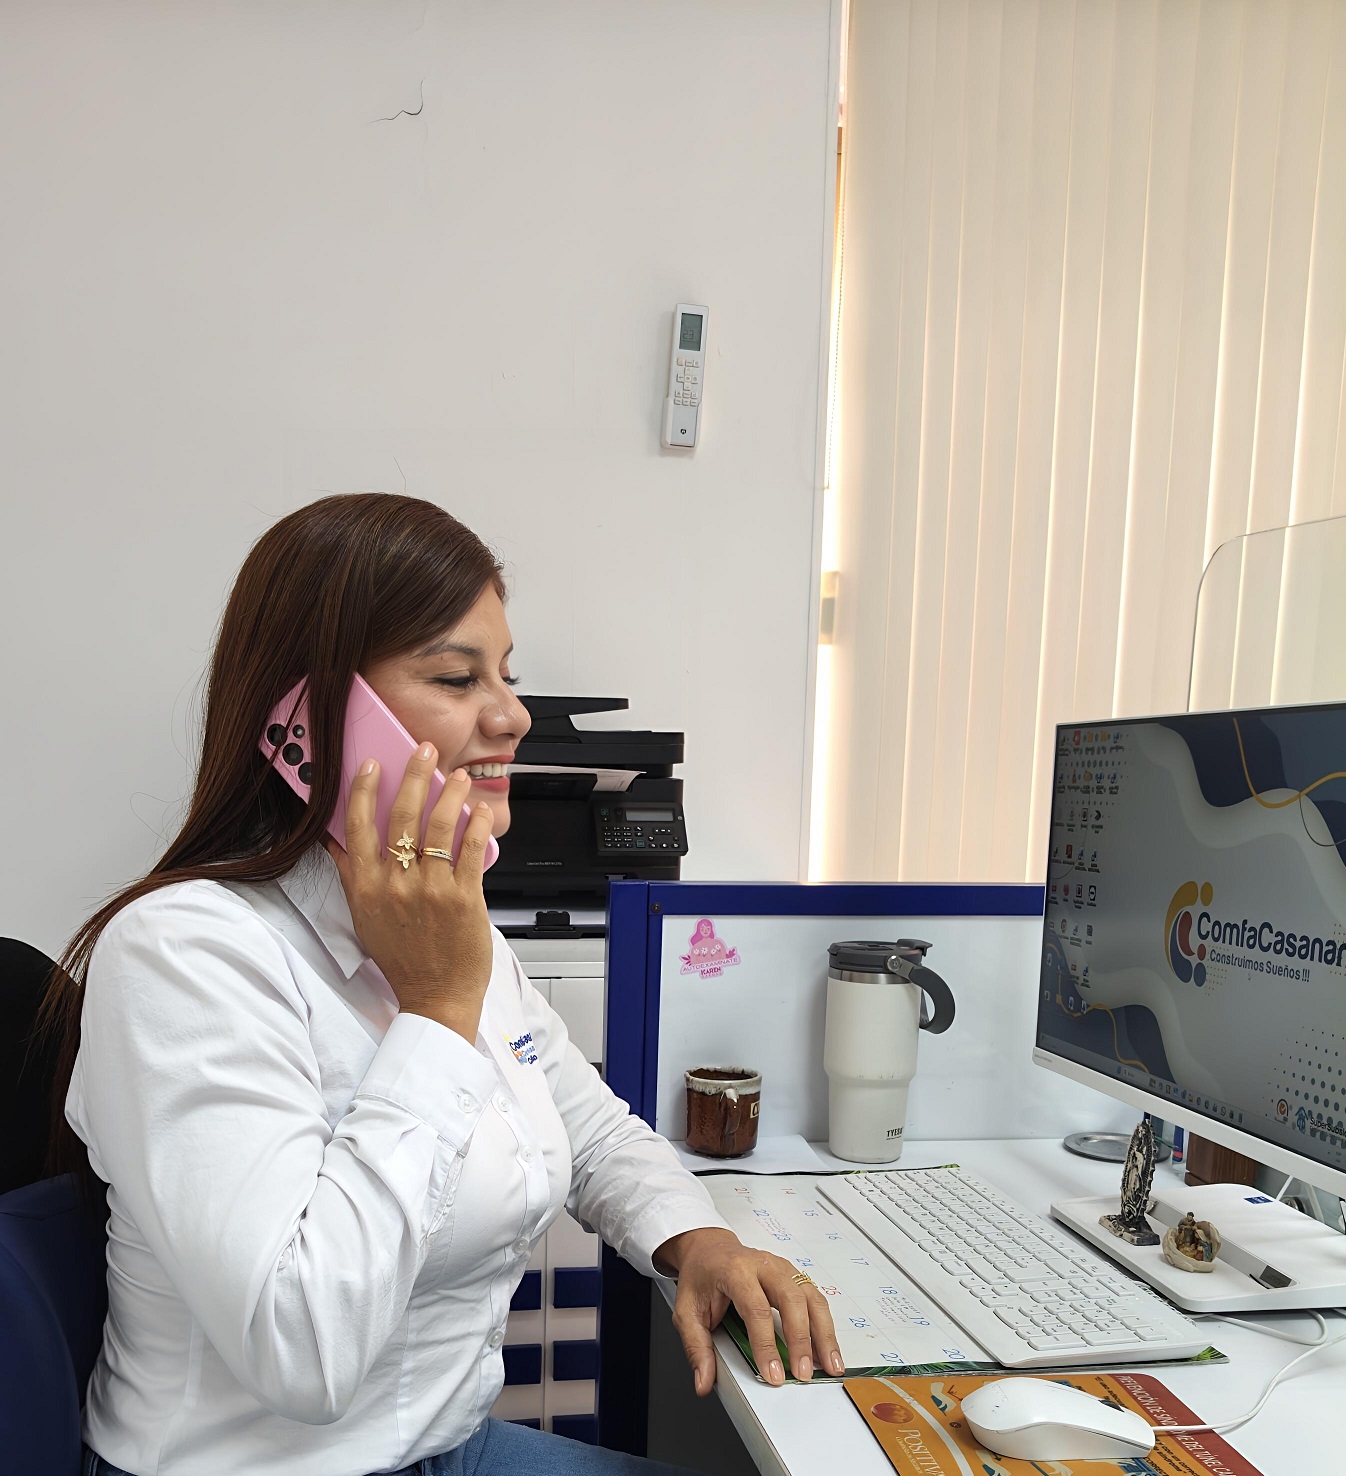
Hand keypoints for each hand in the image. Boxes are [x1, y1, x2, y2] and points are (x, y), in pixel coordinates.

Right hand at [324, 744, 496, 1041]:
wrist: (435, 997)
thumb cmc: (403, 959)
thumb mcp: (365, 918)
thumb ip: (354, 878)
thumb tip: (338, 842)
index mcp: (367, 888)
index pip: (359, 827)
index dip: (365, 790)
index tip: (373, 764)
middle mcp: (396, 886)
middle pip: (402, 816)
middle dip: (415, 776)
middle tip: (425, 751)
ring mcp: (431, 891)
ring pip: (440, 826)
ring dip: (451, 794)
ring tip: (459, 777)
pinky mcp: (465, 898)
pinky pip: (471, 850)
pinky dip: (477, 824)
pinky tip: (481, 810)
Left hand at [656, 1228, 843, 1393]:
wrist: (710, 1248)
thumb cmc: (701, 1276)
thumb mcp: (686, 1310)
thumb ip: (696, 1347)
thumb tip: (704, 1381)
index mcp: (735, 1271)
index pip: (756, 1309)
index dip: (766, 1344)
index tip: (773, 1373)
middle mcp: (763, 1265)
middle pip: (791, 1299)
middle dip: (801, 1339)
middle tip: (803, 1372)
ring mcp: (782, 1268)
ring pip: (811, 1297)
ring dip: (823, 1333)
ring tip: (829, 1364)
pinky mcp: (793, 1275)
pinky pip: (815, 1298)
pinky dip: (826, 1325)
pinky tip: (828, 1348)